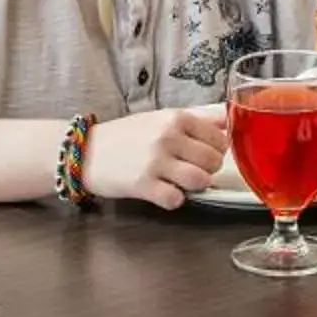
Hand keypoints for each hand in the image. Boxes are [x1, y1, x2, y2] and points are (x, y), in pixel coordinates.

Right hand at [84, 107, 227, 209]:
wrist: (87, 151)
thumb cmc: (128, 135)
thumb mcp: (162, 117)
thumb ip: (197, 119)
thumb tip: (230, 119)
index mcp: (176, 117)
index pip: (221, 138)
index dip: (217, 150)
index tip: (205, 153)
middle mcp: (168, 137)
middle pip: (214, 161)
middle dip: (208, 169)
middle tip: (192, 169)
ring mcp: (156, 161)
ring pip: (201, 181)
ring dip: (195, 186)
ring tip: (181, 181)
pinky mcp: (143, 184)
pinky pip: (176, 199)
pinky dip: (174, 199)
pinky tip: (164, 191)